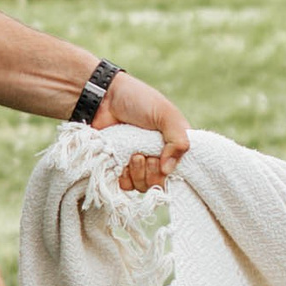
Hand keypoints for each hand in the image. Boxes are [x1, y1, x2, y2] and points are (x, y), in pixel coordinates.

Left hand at [90, 71, 192, 192]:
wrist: (103, 98)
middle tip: (145, 154)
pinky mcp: (119, 168)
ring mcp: (138, 164)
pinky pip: (125, 186)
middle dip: (153, 171)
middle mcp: (158, 157)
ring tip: (133, 154)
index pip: (181, 172)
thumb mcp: (166, 114)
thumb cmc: (138, 100)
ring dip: (138, 173)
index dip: (172, 171)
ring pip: (143, 186)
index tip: (162, 160)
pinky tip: (121, 161)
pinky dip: (124, 177)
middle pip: (160, 183)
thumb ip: (178, 140)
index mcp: (174, 145)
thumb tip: (168, 171)